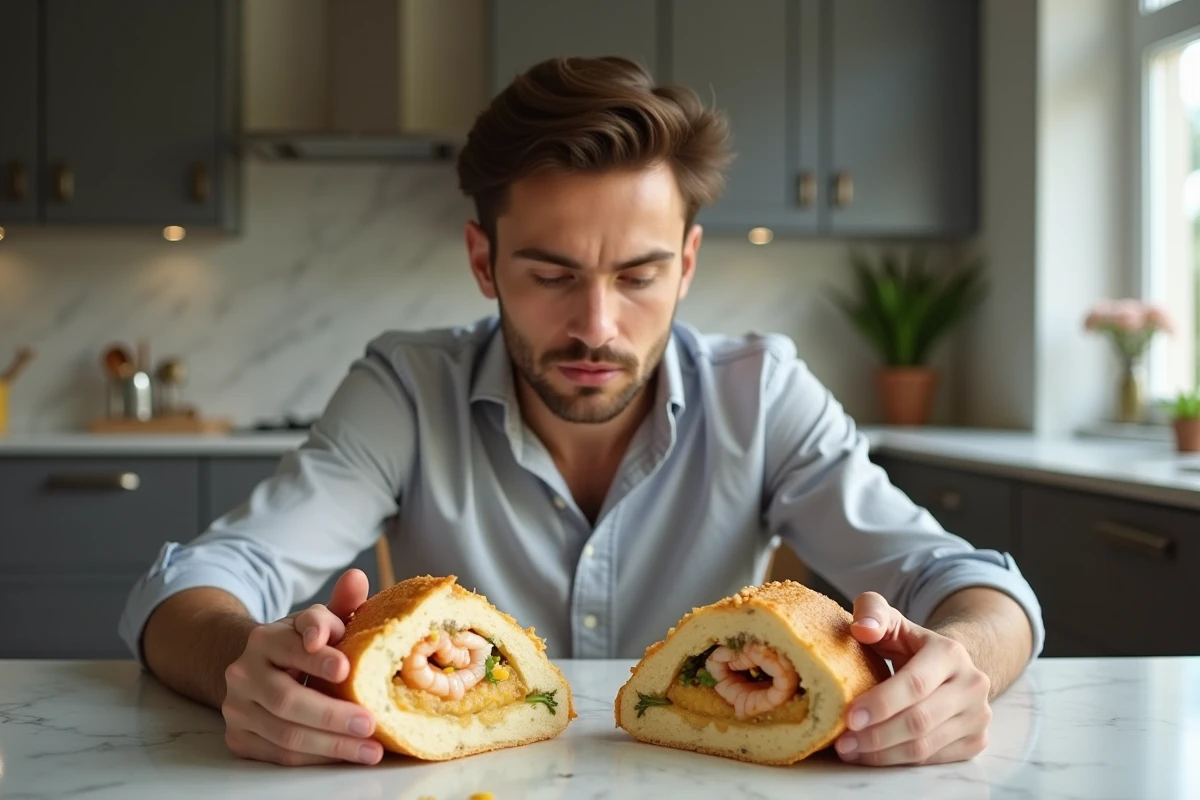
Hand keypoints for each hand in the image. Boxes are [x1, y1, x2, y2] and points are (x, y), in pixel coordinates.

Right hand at [222, 568, 381, 765]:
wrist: (255, 669)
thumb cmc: (300, 646)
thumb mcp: (319, 622)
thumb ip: (341, 604)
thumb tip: (357, 578)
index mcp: (265, 639)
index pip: (291, 647)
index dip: (318, 659)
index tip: (345, 669)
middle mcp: (244, 673)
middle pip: (287, 700)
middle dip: (331, 715)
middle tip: (369, 722)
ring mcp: (238, 708)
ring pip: (285, 734)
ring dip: (331, 745)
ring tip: (369, 749)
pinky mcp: (240, 738)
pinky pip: (280, 754)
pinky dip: (316, 759)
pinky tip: (346, 756)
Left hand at [835, 591, 991, 765]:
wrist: (949, 665)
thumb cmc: (909, 643)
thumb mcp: (890, 619)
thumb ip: (872, 612)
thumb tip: (862, 628)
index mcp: (950, 653)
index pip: (915, 683)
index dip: (882, 703)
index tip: (849, 717)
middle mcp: (971, 685)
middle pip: (920, 720)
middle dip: (877, 735)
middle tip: (842, 743)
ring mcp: (977, 716)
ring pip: (926, 746)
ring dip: (883, 754)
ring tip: (849, 751)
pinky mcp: (975, 741)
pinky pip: (932, 760)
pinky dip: (898, 762)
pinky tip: (870, 756)